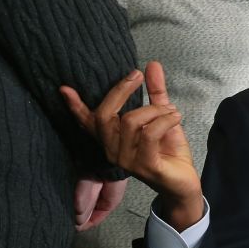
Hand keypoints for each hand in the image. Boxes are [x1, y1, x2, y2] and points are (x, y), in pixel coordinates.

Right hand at [61, 62, 203, 230]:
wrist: (184, 183)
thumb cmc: (169, 150)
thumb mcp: (161, 115)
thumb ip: (155, 92)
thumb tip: (151, 64)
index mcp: (112, 139)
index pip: (88, 122)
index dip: (75, 106)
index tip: (64, 88)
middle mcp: (112, 150)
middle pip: (104, 114)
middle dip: (120, 90)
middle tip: (137, 75)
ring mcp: (126, 160)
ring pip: (130, 121)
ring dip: (155, 109)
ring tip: (171, 111)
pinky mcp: (145, 166)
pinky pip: (149, 133)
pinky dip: (165, 119)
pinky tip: (175, 117)